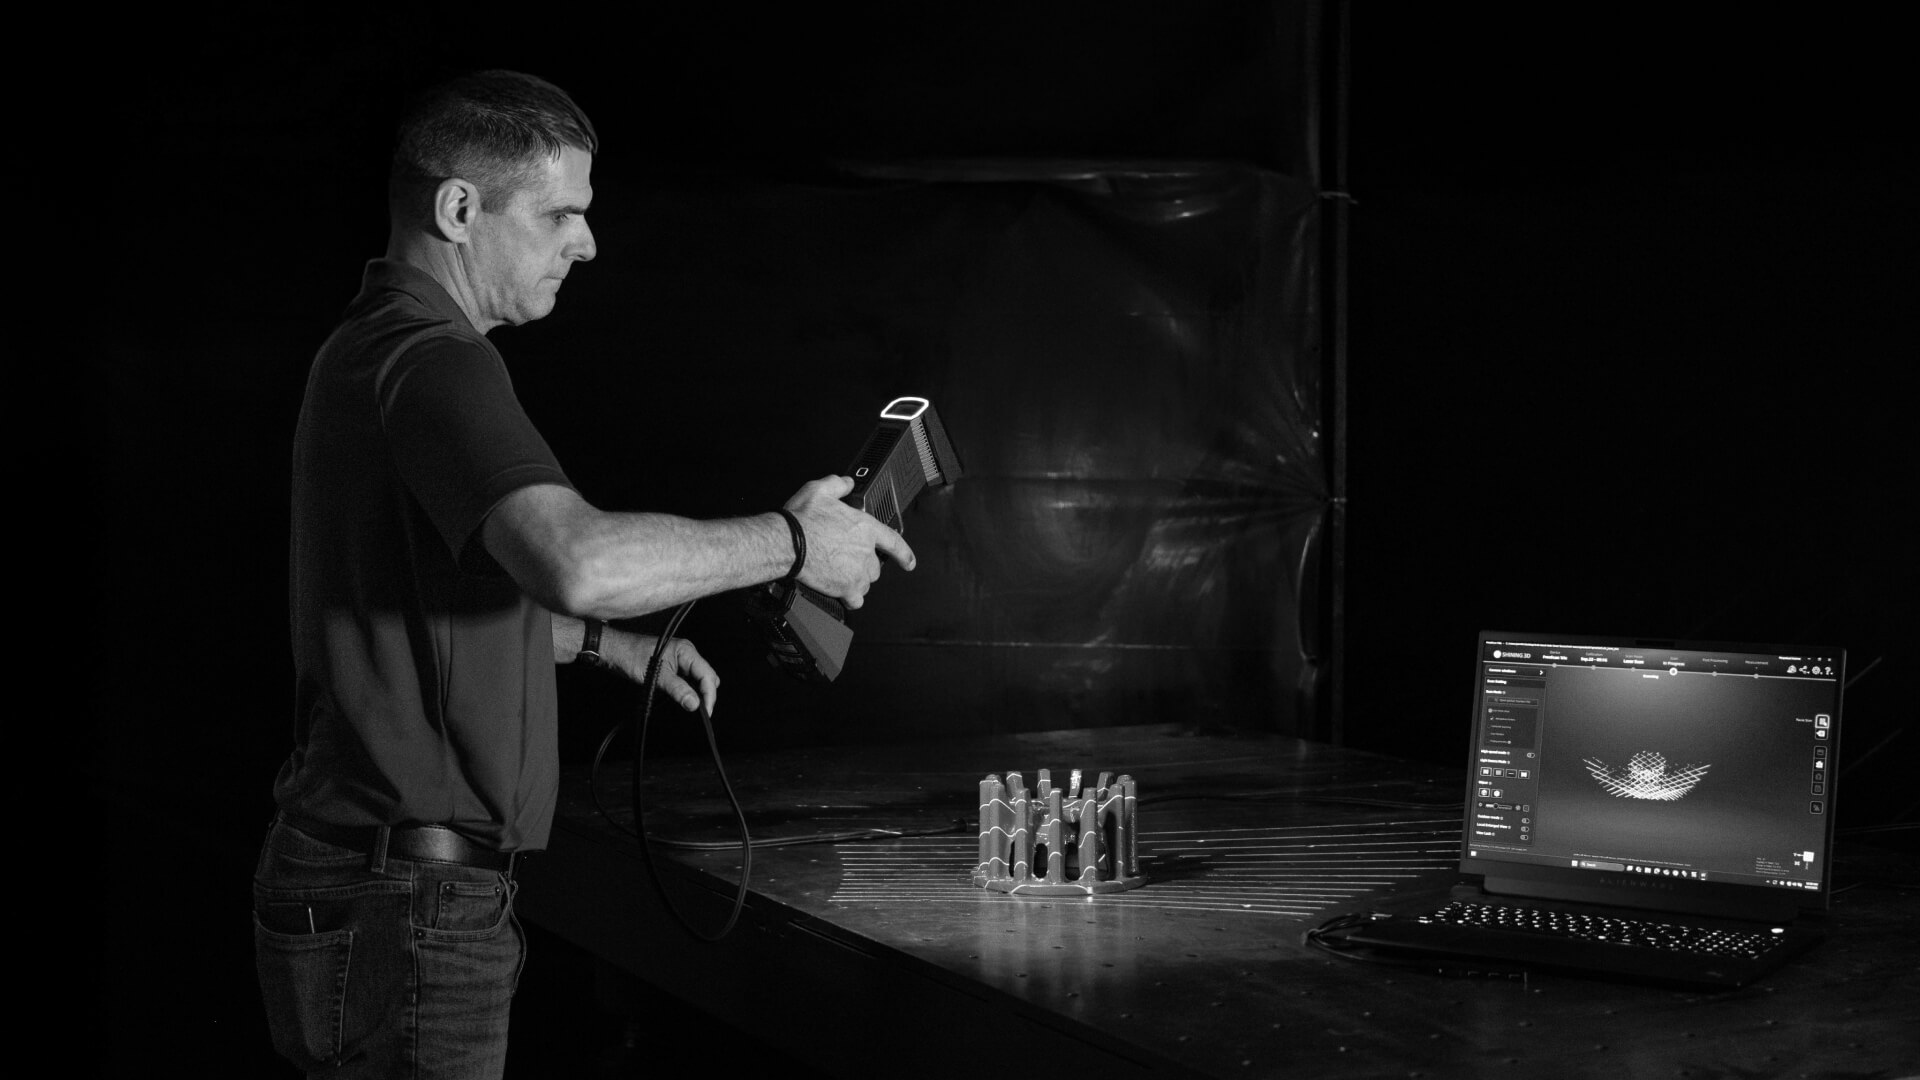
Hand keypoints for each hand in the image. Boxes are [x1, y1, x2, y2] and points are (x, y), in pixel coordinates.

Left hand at [608, 631, 719, 715]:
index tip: (706, 711)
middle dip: (706, 695)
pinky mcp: (673, 669)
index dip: (709, 694)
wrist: (614, 651)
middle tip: (701, 712)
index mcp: (686, 651)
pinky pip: (687, 682)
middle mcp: (686, 655)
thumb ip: (678, 689)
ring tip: (691, 707)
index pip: (707, 675)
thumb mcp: (657, 676)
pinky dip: (687, 692)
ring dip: (696, 694)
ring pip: (698, 681)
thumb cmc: (631, 655)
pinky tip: (683, 700)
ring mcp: (680, 662)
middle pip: (707, 678)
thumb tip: (694, 703)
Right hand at [783, 475, 916, 609]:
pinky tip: (841, 593)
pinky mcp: (846, 588)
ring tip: (840, 574)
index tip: (909, 562)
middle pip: (875, 566)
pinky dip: (850, 598)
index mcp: (864, 527)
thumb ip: (837, 485)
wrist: (786, 543)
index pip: (893, 542)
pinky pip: (856, 599)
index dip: (904, 554)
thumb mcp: (819, 490)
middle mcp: (866, 551)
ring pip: (866, 582)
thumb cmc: (801, 520)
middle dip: (863, 565)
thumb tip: (846, 482)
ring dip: (856, 581)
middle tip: (846, 561)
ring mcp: (858, 572)